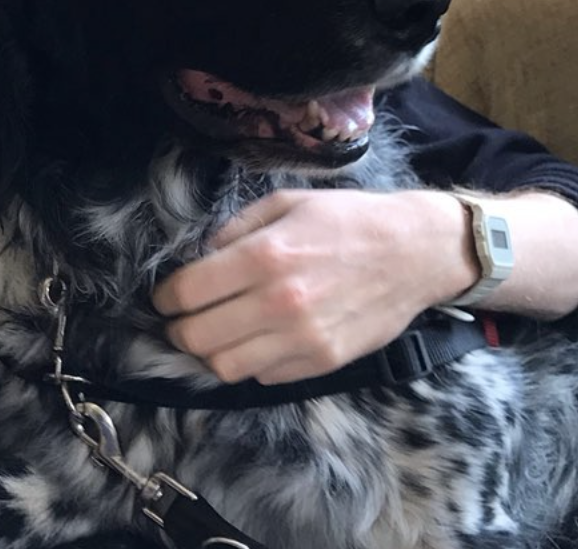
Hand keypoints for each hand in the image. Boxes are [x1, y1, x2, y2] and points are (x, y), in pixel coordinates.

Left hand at [152, 188, 471, 384]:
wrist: (414, 251)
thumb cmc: (347, 219)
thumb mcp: (284, 203)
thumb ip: (236, 229)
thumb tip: (201, 257)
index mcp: (264, 256)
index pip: (188, 292)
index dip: (165, 298)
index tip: (163, 297)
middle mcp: (279, 302)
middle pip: (199, 337)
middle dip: (177, 330)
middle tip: (178, 320)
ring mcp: (303, 338)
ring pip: (226, 366)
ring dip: (208, 352)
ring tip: (210, 334)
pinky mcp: (324, 361)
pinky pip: (264, 376)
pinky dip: (248, 362)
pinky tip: (252, 340)